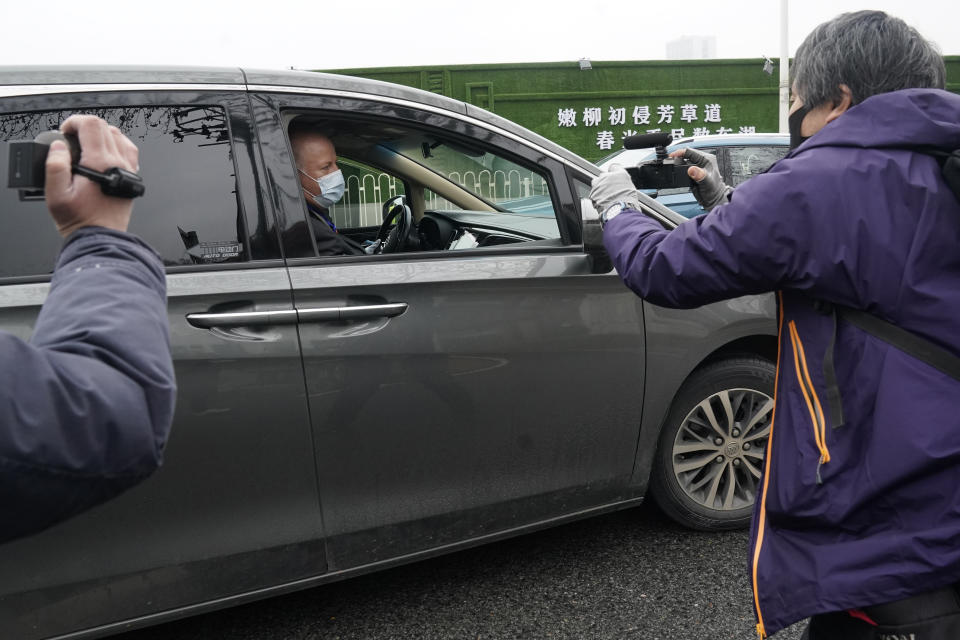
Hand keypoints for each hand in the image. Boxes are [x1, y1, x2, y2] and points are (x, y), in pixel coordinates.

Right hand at [45, 115, 139, 237]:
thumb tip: (59, 146)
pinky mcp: (132, 177)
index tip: (65, 132)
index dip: (74, 122)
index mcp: (100, 164)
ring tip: (86, 145)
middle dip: (85, 127)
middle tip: (72, 139)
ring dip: (102, 134)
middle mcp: (119, 163)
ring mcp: (129, 170)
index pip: (92, 125)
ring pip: (120, 137)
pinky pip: (129, 151)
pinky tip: (104, 154)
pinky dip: (116, 145)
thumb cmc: (81, 220)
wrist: (101, 238)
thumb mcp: (56, 194)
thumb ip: (55, 166)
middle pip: (106, 127)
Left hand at [590, 166, 639, 212]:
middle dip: (606, 181)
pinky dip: (596, 196)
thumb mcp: (631, 189)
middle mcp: (608, 176)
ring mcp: (599, 184)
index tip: (614, 176)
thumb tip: (622, 184)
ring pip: (596, 182)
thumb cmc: (628, 203)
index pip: (614, 167)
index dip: (614, 172)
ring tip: (606, 196)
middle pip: (604, 175)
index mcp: (620, 174)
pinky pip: (593, 193)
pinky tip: (603, 202)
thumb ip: (624, 183)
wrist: (619, 212)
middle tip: (611, 190)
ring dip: (599, 188)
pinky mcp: (592, 193)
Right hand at [669, 148, 731, 211]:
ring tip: (672, 167)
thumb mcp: (707, 181)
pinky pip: (683, 169)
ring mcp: (696, 167)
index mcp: (706, 159)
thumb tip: (691, 169)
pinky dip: (678, 170)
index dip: (679, 152)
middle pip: (685, 155)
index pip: (690, 151)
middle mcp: (701, 161)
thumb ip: (699, 175)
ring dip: (677, 164)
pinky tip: (676, 173)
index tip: (671, 156)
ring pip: (683, 161)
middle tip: (670, 162)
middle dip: (677, 158)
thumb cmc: (714, 189)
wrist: (712, 199)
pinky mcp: (692, 173)